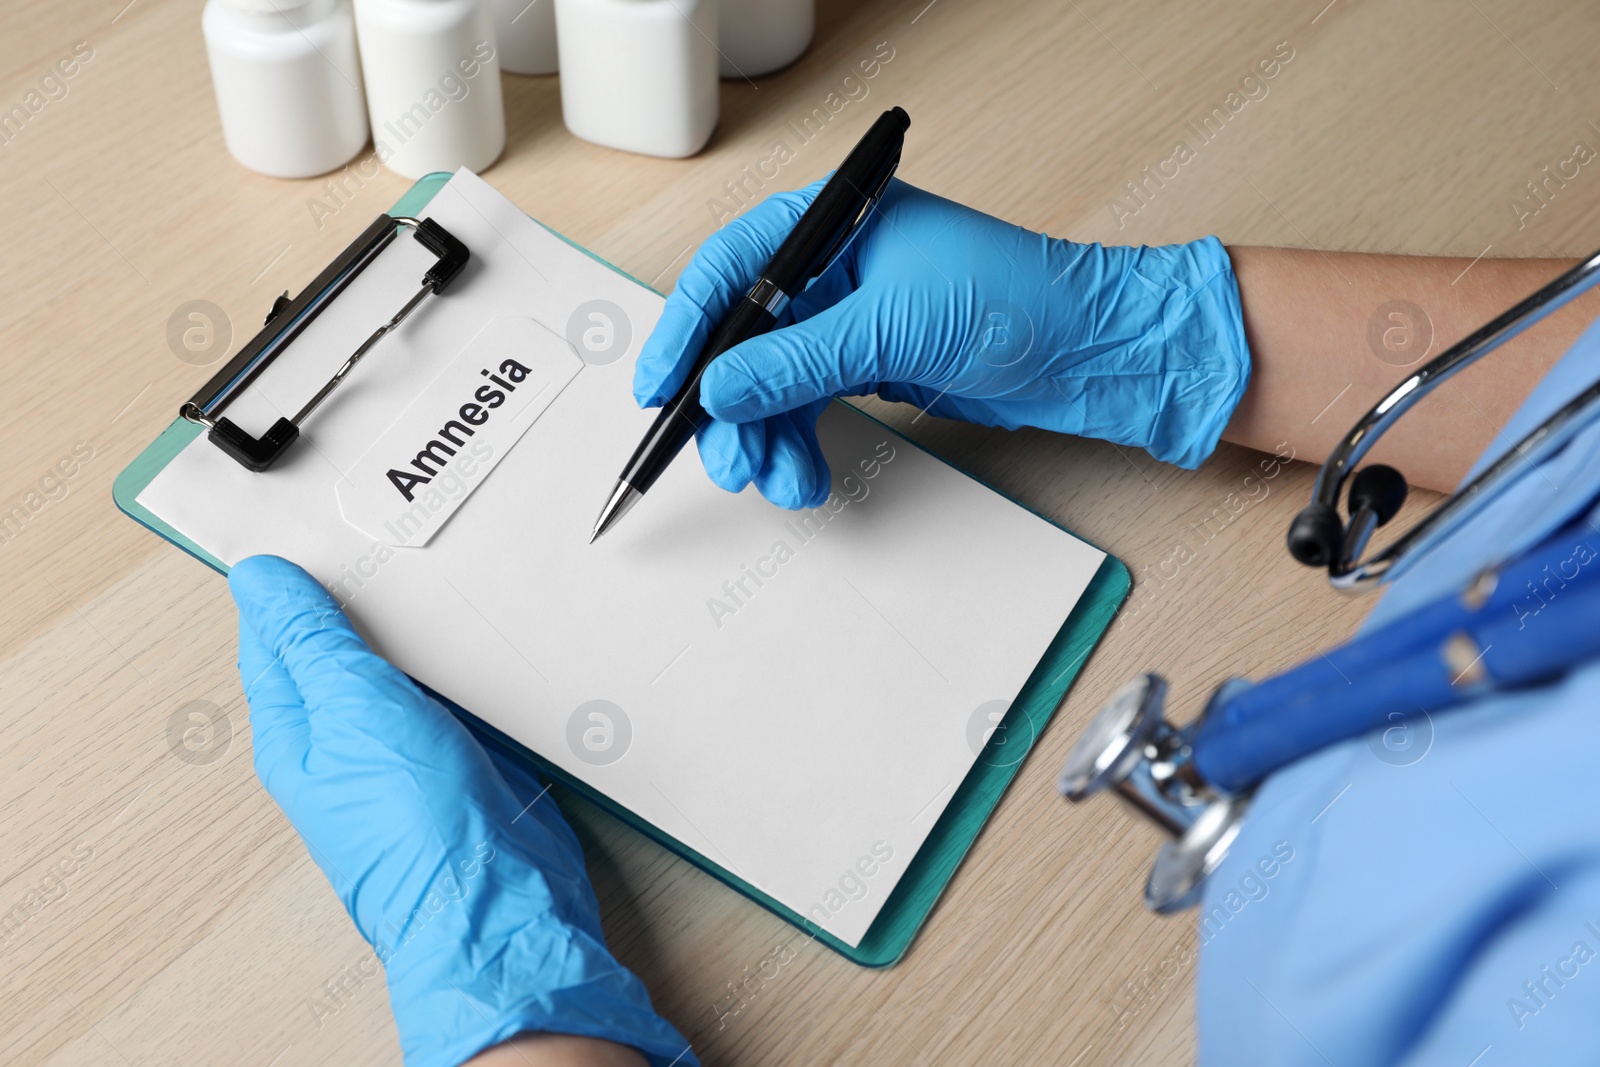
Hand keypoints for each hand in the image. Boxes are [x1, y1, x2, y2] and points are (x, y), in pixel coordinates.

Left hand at [229, 556, 693, 1066]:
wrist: (500, 901)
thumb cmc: (415, 828)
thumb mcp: (352, 709)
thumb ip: (310, 641)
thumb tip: (260, 580)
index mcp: (298, 730)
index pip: (277, 634)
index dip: (291, 579)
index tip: (314, 523)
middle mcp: (349, 739)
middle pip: (347, 644)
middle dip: (368, 595)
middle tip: (389, 536)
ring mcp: (411, 748)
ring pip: (410, 665)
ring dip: (426, 627)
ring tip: (442, 571)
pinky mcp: (469, 755)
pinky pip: (462, 690)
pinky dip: (471, 659)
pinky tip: (488, 630)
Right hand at [635, 178, 1250, 507]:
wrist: (1093, 351)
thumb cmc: (1019, 301)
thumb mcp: (893, 328)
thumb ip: (797, 360)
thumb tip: (720, 388)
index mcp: (830, 223)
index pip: (730, 270)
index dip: (686, 331)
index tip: (660, 390)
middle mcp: (832, 266)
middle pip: (744, 338)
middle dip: (730, 408)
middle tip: (728, 461)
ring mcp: (849, 319)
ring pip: (772, 384)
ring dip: (767, 439)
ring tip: (781, 483)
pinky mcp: (869, 363)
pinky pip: (807, 406)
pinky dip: (799, 444)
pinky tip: (804, 476)